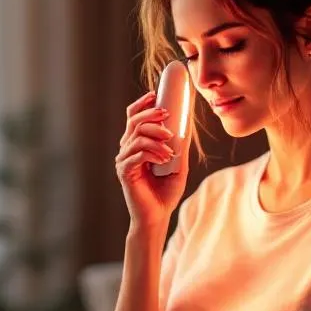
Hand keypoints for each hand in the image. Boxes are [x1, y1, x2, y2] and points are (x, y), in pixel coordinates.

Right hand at [115, 91, 189, 231]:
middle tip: (167, 116)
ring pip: (137, 137)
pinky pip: (137, 154)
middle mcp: (127, 150)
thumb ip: (179, 145)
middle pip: (133, 122)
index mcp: (136, 144)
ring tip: (170, 151)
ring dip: (156, 139)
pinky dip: (152, 153)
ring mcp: (124, 160)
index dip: (142, 104)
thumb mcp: (178, 164)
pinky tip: (164, 160)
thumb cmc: (165, 191)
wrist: (158, 215)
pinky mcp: (124, 172)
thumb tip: (186, 124)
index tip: (155, 95)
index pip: (133, 117)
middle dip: (151, 115)